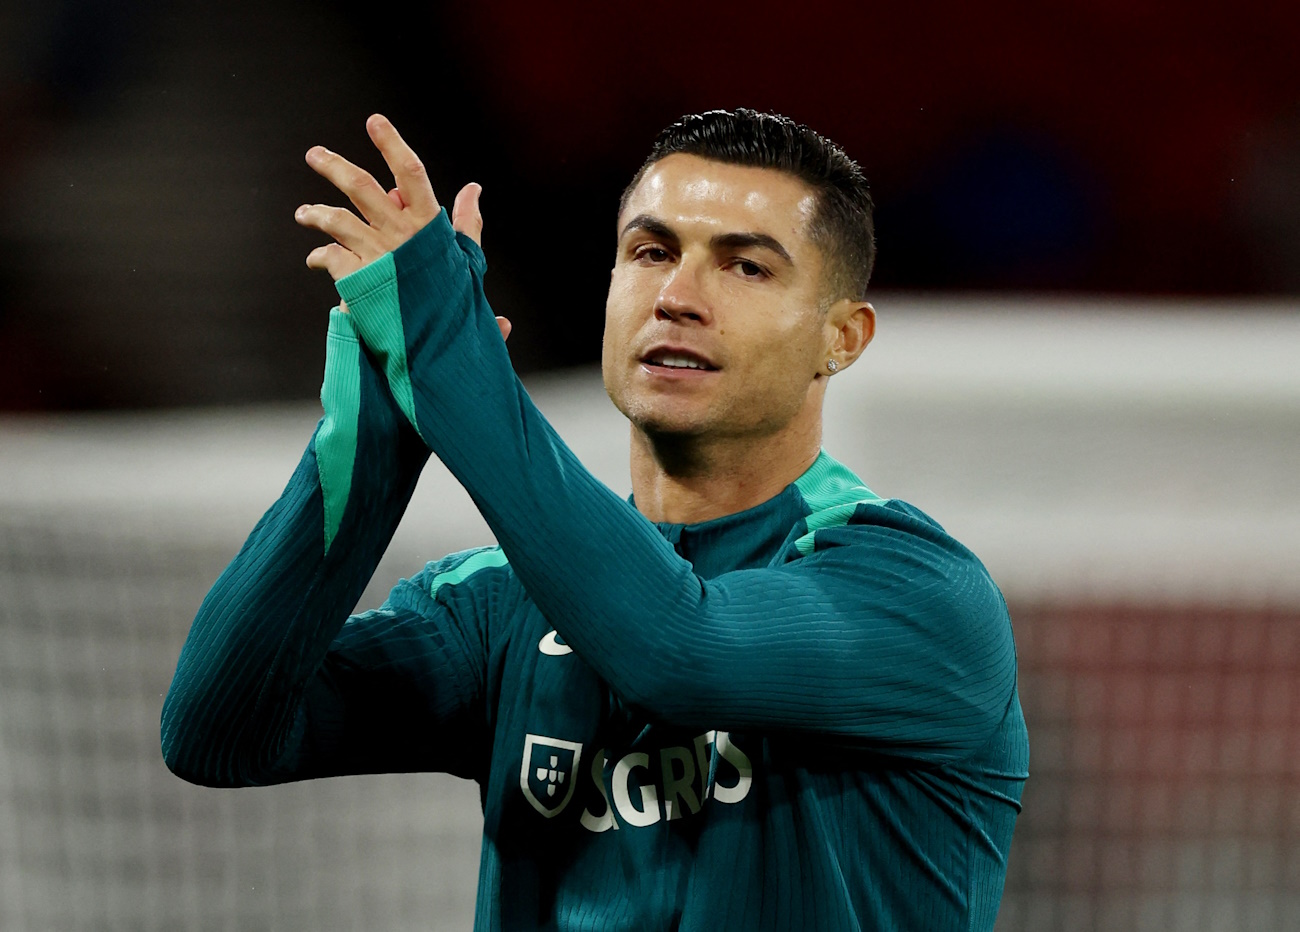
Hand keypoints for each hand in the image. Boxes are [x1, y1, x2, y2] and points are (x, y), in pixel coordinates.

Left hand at [296, 113, 509, 340]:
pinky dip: (321, 256)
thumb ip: (468, 222)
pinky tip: (316, 259)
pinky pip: (330, 257)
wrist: (436, 347)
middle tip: (314, 154)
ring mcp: (376, 256)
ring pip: (336, 219)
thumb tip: (473, 188)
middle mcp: (400, 235)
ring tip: (304, 214)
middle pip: (361, 187)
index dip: (392, 144)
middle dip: (333, 166)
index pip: (411, 173)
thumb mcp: (467, 260)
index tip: (374, 121)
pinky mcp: (358, 279)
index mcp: (428, 226)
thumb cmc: (455, 302)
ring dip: (316, 213)